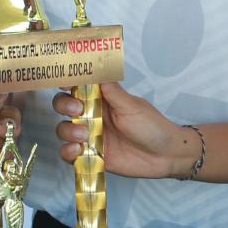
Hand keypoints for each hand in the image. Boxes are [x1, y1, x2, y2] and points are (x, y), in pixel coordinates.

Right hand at [52, 82, 198, 178]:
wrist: (164, 156)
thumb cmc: (152, 127)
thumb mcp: (132, 107)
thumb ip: (113, 92)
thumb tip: (97, 71)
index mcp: (102, 99)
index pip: (78, 86)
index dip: (67, 81)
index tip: (65, 82)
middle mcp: (92, 115)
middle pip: (64, 105)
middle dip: (64, 105)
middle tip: (78, 110)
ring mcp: (89, 136)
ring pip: (63, 129)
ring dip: (68, 131)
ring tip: (85, 136)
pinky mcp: (89, 155)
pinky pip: (68, 153)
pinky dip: (67, 151)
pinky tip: (79, 150)